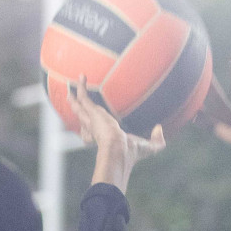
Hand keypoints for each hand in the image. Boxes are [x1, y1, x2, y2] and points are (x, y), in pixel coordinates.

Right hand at [70, 78, 164, 193]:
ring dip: (76, 97)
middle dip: (79, 110)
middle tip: (73, 102)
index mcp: (106, 138)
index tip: (94, 126)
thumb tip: (159, 129)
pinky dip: (82, 87)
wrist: (118, 151)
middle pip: (84, 118)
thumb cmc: (132, 153)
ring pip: (80, 107)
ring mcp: (91, 121)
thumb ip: (157, 140)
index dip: (95, 131)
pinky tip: (82, 76)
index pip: (98, 132)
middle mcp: (96, 130)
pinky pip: (84, 97)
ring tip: (70, 89)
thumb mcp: (149, 147)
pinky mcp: (91, 113)